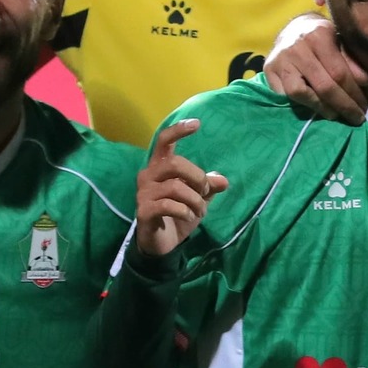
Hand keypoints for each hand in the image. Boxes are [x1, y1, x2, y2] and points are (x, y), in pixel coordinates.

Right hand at [135, 119, 227, 256]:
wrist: (161, 244)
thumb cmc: (177, 215)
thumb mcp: (198, 200)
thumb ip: (208, 188)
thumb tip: (223, 181)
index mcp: (159, 167)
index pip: (164, 141)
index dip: (178, 130)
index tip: (197, 124)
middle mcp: (148, 176)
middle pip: (175, 163)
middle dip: (198, 178)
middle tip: (206, 192)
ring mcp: (143, 193)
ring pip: (175, 187)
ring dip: (195, 200)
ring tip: (200, 211)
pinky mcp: (143, 211)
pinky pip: (168, 205)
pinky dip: (185, 211)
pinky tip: (189, 217)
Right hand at [263, 13, 367, 124]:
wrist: (293, 29)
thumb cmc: (322, 39)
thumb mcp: (340, 42)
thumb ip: (351, 61)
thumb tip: (366, 83)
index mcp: (319, 36)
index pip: (339, 73)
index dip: (353, 94)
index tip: (363, 109)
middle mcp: (298, 47)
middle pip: (323, 86)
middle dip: (343, 106)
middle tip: (355, 118)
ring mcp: (280, 60)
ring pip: (299, 93)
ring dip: (320, 108)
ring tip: (334, 114)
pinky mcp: (268, 70)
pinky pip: (284, 95)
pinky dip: (300, 105)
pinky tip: (313, 108)